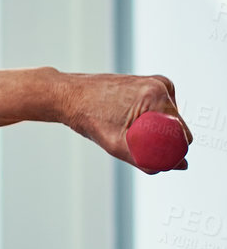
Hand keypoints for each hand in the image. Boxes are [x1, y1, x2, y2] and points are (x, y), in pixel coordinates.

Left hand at [56, 70, 191, 171]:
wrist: (67, 95)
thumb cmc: (87, 117)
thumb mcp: (116, 144)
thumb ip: (147, 159)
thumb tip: (181, 166)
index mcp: (158, 94)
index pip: (182, 133)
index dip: (172, 151)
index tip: (154, 160)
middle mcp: (161, 85)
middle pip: (176, 126)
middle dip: (161, 141)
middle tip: (131, 145)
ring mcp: (155, 82)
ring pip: (167, 119)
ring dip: (152, 131)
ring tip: (122, 129)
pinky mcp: (147, 84)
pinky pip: (157, 110)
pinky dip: (147, 120)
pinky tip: (124, 121)